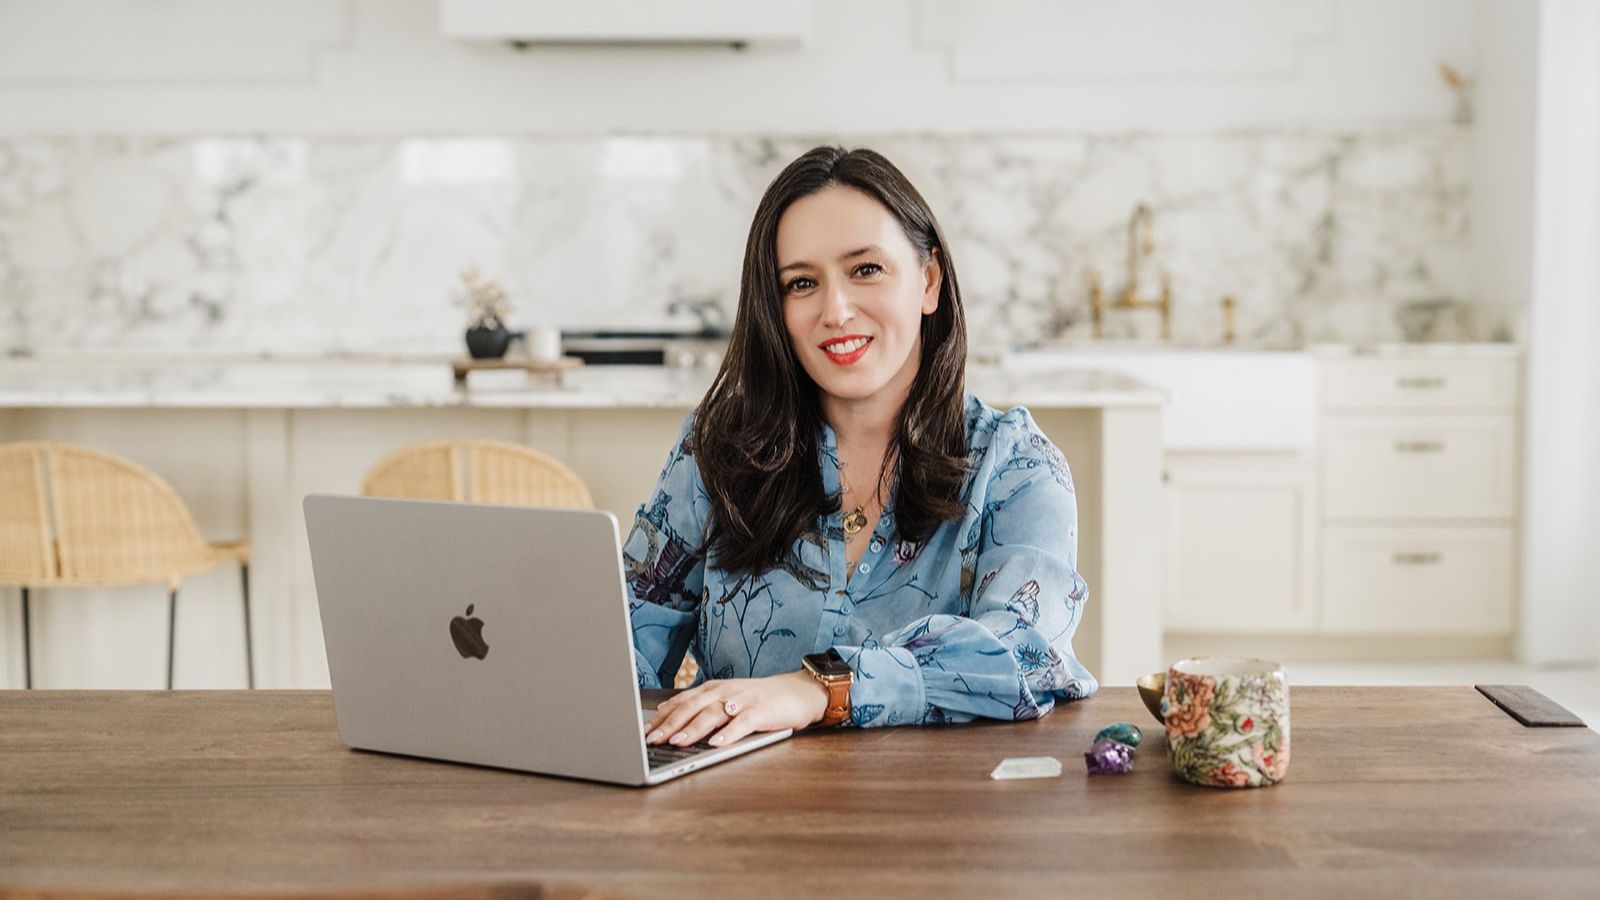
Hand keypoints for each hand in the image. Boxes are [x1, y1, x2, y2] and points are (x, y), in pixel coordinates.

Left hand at [644, 670, 830, 747]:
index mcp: (713, 689)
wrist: (798, 692)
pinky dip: (728, 733)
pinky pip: (742, 723)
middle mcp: (725, 691)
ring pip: (713, 714)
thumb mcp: (725, 699)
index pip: (681, 702)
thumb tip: (664, 711)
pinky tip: (716, 743)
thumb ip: (698, 704)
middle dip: (670, 724)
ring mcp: (743, 700)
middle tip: (652, 740)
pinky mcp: (761, 711)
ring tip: (678, 742)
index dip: (661, 718)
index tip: (643, 732)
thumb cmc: (759, 700)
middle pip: (692, 707)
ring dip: (693, 729)